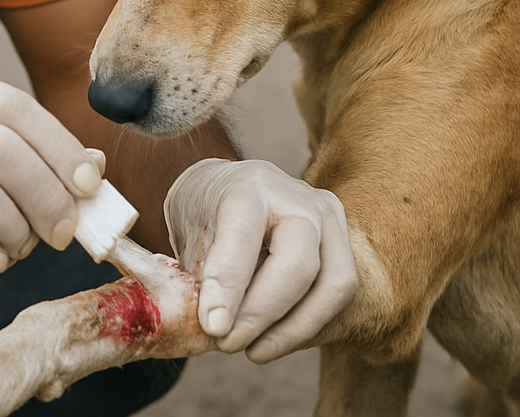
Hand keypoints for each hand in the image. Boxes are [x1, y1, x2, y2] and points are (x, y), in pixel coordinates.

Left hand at [164, 158, 356, 362]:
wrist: (228, 185)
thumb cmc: (206, 214)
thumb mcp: (190, 236)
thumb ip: (202, 280)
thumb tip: (214, 332)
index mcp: (246, 188)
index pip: (243, 237)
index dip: (229, 286)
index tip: (213, 327)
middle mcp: (295, 197)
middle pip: (299, 265)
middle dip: (263, 315)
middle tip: (228, 343)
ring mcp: (326, 215)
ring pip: (333, 284)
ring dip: (292, 329)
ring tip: (251, 349)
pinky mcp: (344, 237)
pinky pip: (339, 294)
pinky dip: (306, 325)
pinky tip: (273, 338)